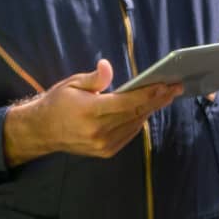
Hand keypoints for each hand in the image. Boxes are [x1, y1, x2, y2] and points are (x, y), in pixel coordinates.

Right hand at [2, 58, 184, 164]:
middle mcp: (99, 131)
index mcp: (90, 112)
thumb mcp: (72, 84)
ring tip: (165, 95)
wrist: (42, 131)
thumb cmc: (58, 102)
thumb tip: (107, 66)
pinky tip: (146, 109)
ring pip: (135, 124)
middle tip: (175, 88)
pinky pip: (129, 134)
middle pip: (136, 113)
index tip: (167, 84)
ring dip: (151, 110)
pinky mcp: (106, 152)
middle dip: (158, 99)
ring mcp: (103, 144)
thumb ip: (94, 78)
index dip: (150, 93)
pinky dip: (139, 120)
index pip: (128, 102)